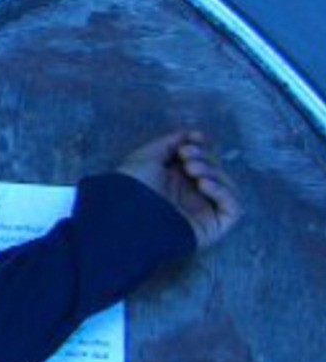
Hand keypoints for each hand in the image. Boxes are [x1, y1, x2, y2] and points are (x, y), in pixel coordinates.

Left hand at [117, 131, 242, 248]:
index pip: (202, 160)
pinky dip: (223, 192)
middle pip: (214, 170)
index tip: (193, 138)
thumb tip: (191, 134)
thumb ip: (170, 142)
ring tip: (191, 170)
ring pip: (226, 187)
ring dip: (213, 172)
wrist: (127, 214)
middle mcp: (190, 195)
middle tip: (186, 157)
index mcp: (175, 179)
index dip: (201, 147)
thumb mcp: (147, 155)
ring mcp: (202, 211)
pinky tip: (204, 184)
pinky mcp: (213, 227)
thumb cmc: (132, 185)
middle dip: (204, 157)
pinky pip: (233, 209)